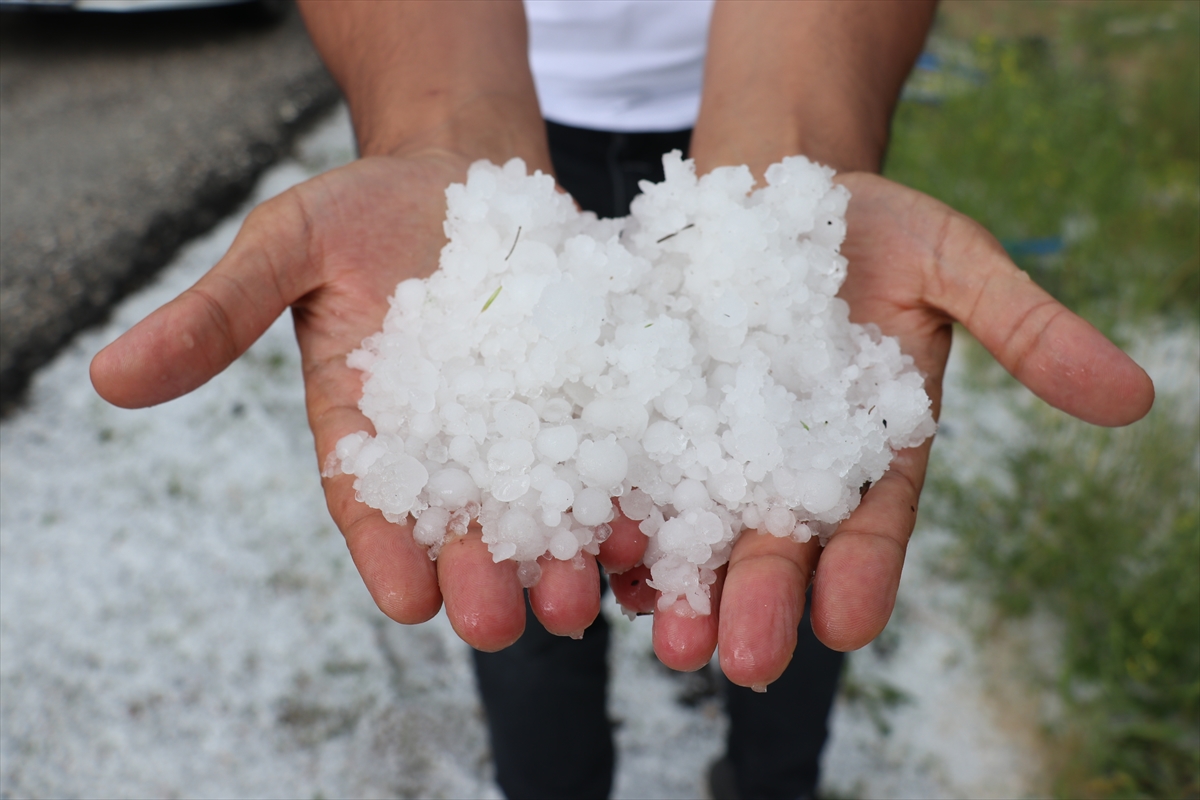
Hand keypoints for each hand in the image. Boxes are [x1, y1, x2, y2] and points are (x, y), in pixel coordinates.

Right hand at [90, 151, 625, 650]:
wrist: (462, 167)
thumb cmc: (362, 210)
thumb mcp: (286, 248)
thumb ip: (218, 314)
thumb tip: (107, 377)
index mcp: (366, 428)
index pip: (371, 507)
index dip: (387, 554)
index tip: (409, 601)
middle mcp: (448, 443)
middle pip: (464, 525)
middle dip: (482, 576)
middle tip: (500, 624)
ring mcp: (522, 422)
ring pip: (543, 505)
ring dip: (563, 555)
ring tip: (580, 593)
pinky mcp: (586, 393)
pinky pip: (608, 447)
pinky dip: (625, 486)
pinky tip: (647, 519)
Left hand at [615, 172, 1154, 685]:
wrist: (769, 184)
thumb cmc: (873, 224)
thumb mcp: (955, 259)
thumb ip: (1027, 328)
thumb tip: (1136, 397)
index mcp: (868, 445)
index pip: (871, 521)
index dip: (863, 570)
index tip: (847, 625)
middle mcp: (787, 460)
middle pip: (775, 539)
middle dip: (759, 599)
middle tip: (742, 661)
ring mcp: (711, 440)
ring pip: (696, 523)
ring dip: (678, 582)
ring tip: (664, 633)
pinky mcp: (646, 410)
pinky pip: (628, 467)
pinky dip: (615, 510)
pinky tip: (599, 555)